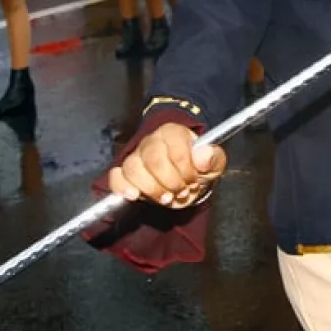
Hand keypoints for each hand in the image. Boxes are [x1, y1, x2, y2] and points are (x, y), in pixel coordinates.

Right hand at [108, 121, 227, 208]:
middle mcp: (152, 140)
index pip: (176, 149)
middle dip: (170, 181)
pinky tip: (134, 195)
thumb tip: (204, 155)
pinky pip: (116, 175)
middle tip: (182, 192)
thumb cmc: (198, 169)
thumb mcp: (214, 164)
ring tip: (167, 197)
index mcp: (174, 133)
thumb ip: (213, 158)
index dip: (185, 170)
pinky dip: (122, 186)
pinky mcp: (125, 172)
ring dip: (151, 188)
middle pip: (153, 159)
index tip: (194, 181)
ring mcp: (136, 155)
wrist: (186, 182)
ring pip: (133, 168)